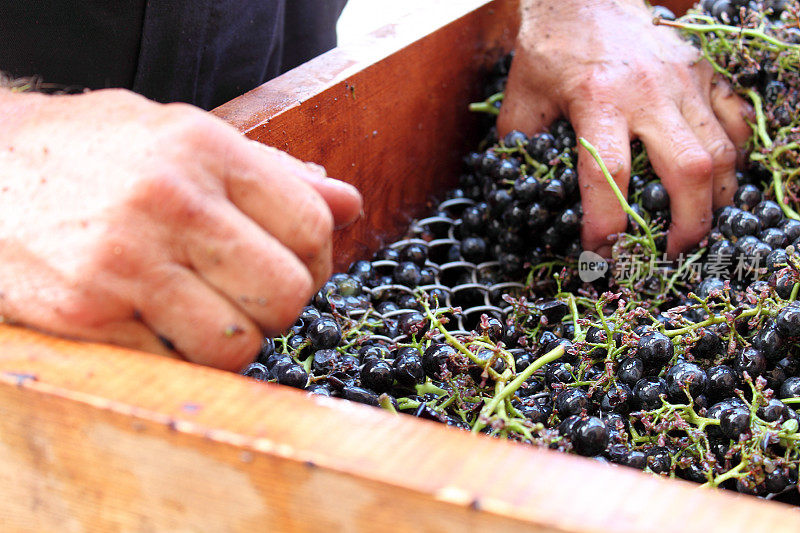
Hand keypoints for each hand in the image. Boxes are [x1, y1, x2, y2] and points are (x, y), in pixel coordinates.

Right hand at [0, 88, 361, 369]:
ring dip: (233, 341)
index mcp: (206, 151)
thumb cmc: (98, 153)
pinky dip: (178, 356)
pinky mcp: (88, 316)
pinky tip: (157, 322)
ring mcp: (126, 263)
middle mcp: (170, 204)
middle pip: (286, 294)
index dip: (319, 258)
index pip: (311, 225)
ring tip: (206, 312)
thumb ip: (273, 172)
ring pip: (237, 346)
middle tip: (255, 297)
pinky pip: (174, 366)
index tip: (297, 265)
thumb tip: (348, 203)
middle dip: (282, 307)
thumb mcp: (186, 136)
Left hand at [498, 0, 751, 256]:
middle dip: (686, 223)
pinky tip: (720, 179)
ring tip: (700, 224)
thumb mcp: (521, 97)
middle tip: (674, 253)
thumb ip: (520, 147)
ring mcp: (684, 80)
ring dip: (717, 197)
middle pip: (687, 170)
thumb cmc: (551, 48)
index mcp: (597, 100)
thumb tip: (521, 192)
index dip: (607, 223)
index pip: (608, 174)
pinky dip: (734, 155)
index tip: (600, 252)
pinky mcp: (704, 71)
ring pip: (721, 149)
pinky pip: (735, 119)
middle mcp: (649, 93)